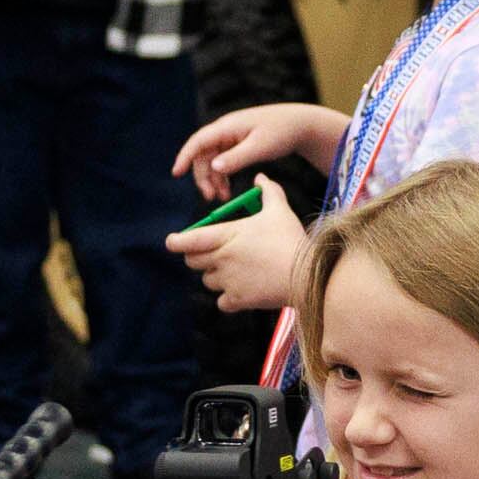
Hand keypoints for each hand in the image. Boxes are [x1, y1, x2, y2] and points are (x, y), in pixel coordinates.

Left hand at [166, 193, 310, 313]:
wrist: (306, 275)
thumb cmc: (290, 240)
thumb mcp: (280, 210)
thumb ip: (268, 191)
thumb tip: (260, 177)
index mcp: (226, 236)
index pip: (189, 240)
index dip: (176, 241)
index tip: (172, 241)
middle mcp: (222, 259)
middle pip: (193, 261)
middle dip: (198, 257)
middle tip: (210, 253)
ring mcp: (228, 282)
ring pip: (208, 281)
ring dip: (215, 276)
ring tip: (234, 270)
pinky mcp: (239, 300)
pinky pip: (222, 302)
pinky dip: (228, 298)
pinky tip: (241, 290)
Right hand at [173, 102, 343, 186]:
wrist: (300, 124)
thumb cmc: (281, 132)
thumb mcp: (260, 147)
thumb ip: (237, 158)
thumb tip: (214, 168)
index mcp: (228, 126)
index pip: (198, 140)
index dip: (185, 156)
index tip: (176, 173)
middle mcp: (225, 130)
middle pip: (203, 155)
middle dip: (203, 176)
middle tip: (210, 198)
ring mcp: (231, 137)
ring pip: (212, 160)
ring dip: (213, 179)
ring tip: (221, 198)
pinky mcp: (237, 144)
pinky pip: (223, 161)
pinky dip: (223, 176)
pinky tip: (227, 190)